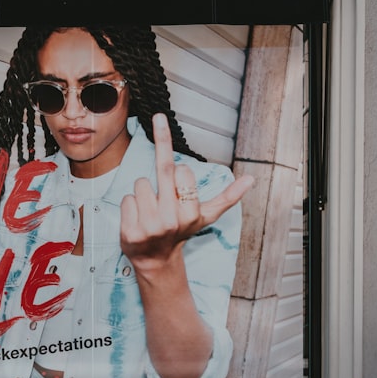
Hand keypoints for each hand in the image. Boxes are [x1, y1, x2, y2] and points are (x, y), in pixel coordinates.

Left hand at [120, 113, 252, 272]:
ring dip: (144, 192)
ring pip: (141, 183)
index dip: (180, 172)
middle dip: (161, 136)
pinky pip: (126, 199)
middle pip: (163, 169)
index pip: (182, 171)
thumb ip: (227, 198)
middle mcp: (170, 220)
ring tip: (150, 209)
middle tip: (158, 117)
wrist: (156, 260)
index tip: (180, 180)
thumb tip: (250, 179)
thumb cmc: (180, 231)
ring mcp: (149, 227)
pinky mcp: (129, 232)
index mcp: (190, 213)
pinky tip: (138, 218)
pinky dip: (130, 205)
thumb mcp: (206, 216)